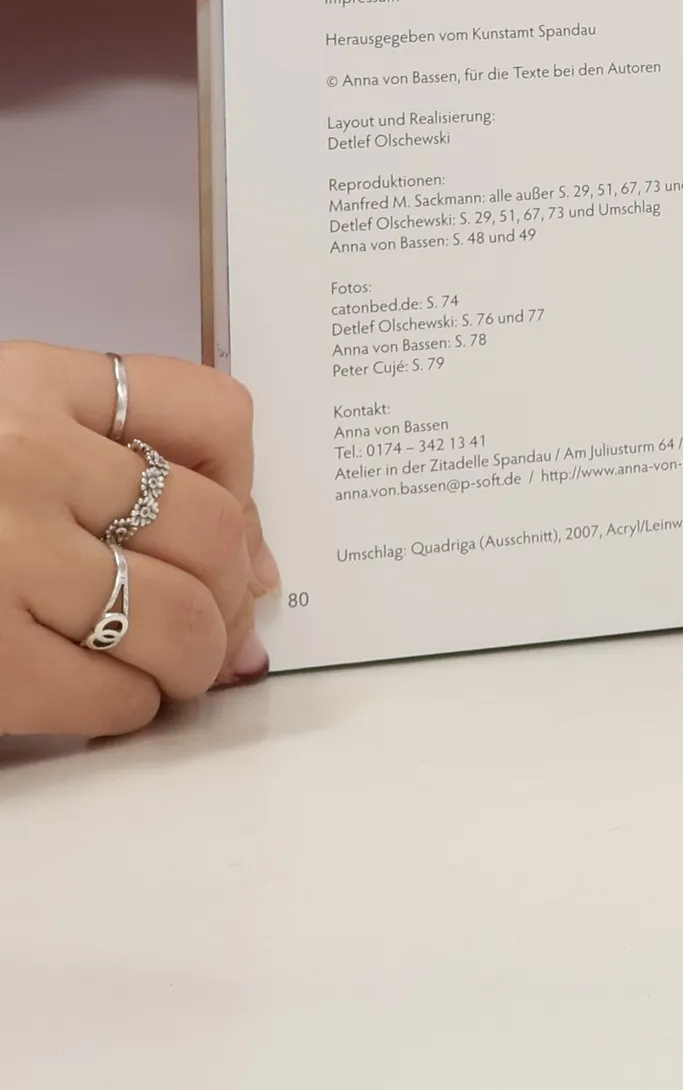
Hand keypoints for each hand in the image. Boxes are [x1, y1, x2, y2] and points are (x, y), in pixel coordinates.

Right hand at [0, 343, 277, 737]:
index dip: (249, 485)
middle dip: (233, 595)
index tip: (241, 532)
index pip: (212, 410)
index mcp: (31, 382)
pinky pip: (105, 691)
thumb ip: (101, 458)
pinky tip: (111, 699)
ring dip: (198, 661)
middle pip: (212, 529)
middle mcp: (24, 458)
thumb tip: (252, 564)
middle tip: (220, 628)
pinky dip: (130, 706)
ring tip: (179, 673)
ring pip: (177, 616)